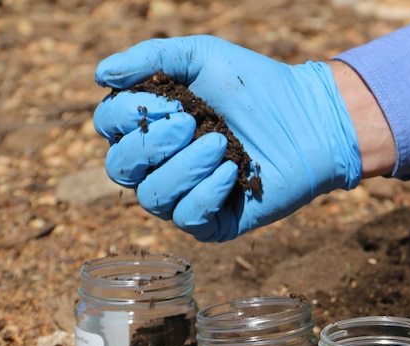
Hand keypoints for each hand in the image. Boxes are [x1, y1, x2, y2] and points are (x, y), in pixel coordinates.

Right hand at [93, 36, 361, 240]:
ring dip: (184, 167)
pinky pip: (187, 218)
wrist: (309, 119)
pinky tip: (232, 171)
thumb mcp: (202, 58)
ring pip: (151, 197)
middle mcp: (160, 165)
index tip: (169, 100)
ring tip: (221, 144)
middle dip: (152, 144)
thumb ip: (152, 59)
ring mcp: (185, 195)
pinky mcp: (213, 222)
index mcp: (151, 125)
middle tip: (191, 122)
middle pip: (119, 168)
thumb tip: (100, 74)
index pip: (109, 126)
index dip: (127, 114)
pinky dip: (205, 192)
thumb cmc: (256, 87)